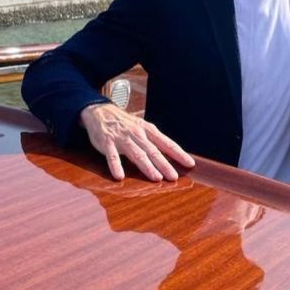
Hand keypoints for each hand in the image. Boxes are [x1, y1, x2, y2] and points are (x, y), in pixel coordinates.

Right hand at [79, 102, 194, 181]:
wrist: (100, 111)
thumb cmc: (125, 123)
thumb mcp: (142, 128)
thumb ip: (154, 141)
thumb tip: (171, 155)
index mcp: (148, 130)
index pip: (167, 143)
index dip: (179, 153)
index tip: (190, 163)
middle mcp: (137, 134)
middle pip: (153, 151)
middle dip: (164, 164)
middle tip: (173, 176)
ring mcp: (122, 138)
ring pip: (137, 154)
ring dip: (147, 166)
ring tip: (156, 177)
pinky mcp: (107, 143)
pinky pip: (112, 156)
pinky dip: (116, 165)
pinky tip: (120, 176)